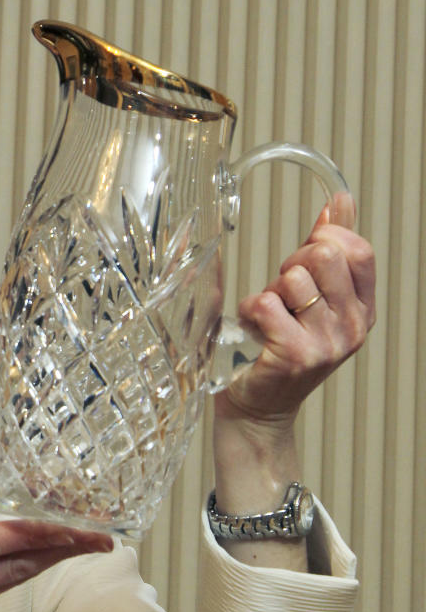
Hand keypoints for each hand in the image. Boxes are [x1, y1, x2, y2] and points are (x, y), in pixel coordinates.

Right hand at [0, 470, 112, 611]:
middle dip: (64, 549)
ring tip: (85, 541)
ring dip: (51, 559)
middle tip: (102, 536)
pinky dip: (22, 568)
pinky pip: (0, 588)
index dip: (40, 532)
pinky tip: (41, 553)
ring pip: (15, 578)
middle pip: (18, 563)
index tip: (74, 526)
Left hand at [215, 192, 375, 433]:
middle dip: (291, 263)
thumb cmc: (279, 349)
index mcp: (363, 310)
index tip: (304, 257)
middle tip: (280, 292)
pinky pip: (266, 302)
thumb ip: (326, 251)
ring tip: (267, 317)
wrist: (258, 408)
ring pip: (292, 278)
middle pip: (324, 256)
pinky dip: (249, 309)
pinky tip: (254, 331)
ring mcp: (327, 343)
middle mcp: (353, 327)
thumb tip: (339, 202)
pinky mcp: (295, 354)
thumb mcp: (312, 299)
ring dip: (268, 291)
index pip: (359, 250)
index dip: (325, 240)